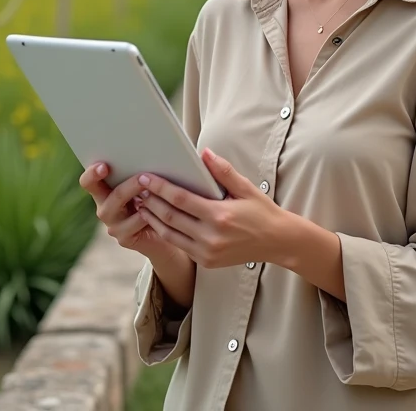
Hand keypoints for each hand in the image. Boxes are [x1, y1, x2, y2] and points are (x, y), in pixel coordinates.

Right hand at [79, 162, 179, 262]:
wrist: (168, 231)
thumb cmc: (158, 200)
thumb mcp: (147, 184)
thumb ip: (140, 173)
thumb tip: (147, 155)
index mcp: (104, 191)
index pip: (88, 182)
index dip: (92, 173)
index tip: (104, 166)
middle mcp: (104, 208)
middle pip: (106, 194)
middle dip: (127, 184)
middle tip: (142, 176)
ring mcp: (112, 225)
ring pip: (119, 207)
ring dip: (138, 195)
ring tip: (154, 190)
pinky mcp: (124, 239)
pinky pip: (135, 222)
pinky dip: (148, 213)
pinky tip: (160, 208)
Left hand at [137, 149, 290, 269]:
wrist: (278, 242)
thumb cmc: (262, 212)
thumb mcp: (246, 188)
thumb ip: (223, 171)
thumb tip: (204, 153)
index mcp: (219, 216)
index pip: (181, 199)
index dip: (160, 188)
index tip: (145, 177)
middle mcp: (211, 237)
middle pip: (171, 216)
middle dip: (151, 201)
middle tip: (137, 188)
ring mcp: (207, 252)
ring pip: (170, 234)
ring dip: (153, 218)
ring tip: (141, 203)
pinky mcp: (206, 262)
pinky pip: (179, 245)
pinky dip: (165, 232)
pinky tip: (157, 220)